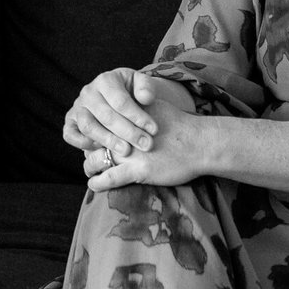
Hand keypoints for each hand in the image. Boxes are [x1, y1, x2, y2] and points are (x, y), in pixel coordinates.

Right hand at [63, 69, 190, 160]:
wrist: (117, 95)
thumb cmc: (131, 91)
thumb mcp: (141, 83)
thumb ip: (146, 88)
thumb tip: (146, 98)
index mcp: (106, 80)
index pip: (121, 101)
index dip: (138, 117)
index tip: (154, 130)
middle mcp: (88, 93)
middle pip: (106, 115)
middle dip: (128, 132)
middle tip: (146, 145)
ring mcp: (77, 107)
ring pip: (88, 126)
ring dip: (108, 140)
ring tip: (126, 151)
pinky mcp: (70, 121)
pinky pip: (69, 133)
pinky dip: (81, 143)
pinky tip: (101, 150)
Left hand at [81, 90, 206, 191]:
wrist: (199, 143)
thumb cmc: (181, 125)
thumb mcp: (155, 106)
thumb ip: (137, 106)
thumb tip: (129, 104)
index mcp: (126, 117)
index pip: (99, 123)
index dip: (94, 132)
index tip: (94, 139)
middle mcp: (123, 133)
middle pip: (93, 141)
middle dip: (89, 149)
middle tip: (91, 156)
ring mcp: (128, 153)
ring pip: (94, 160)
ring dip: (89, 167)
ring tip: (90, 170)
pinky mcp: (136, 170)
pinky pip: (108, 179)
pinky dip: (97, 183)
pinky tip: (94, 185)